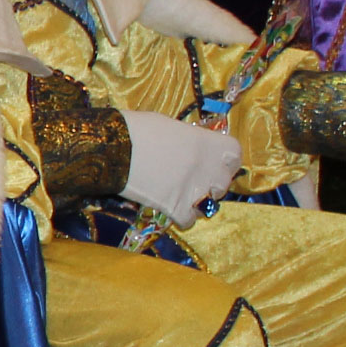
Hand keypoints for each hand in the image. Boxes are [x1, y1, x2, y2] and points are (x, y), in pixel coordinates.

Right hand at [121, 110, 242, 221]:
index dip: (225, 160)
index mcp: (207, 143)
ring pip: (209, 205)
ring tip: (182, 197)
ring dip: (199, 203)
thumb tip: (189, 146)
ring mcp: (193, 189)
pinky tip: (170, 209)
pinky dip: (182, 218)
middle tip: (194, 181)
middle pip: (223, 183)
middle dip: (211, 184)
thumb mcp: (169, 126)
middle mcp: (206, 168)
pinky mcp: (174, 207)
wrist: (111, 146)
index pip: (234, 155)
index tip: (214, 161)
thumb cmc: (136, 129)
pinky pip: (189, 220)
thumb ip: (187, 139)